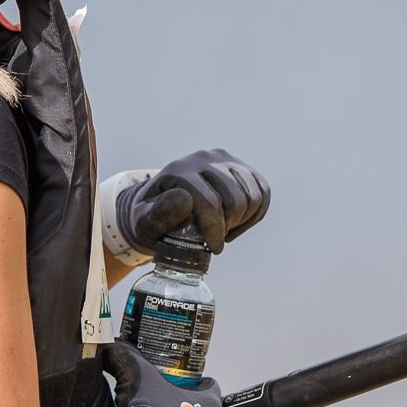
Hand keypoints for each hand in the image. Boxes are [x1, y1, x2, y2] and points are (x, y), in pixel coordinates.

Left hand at [120, 149, 269, 254]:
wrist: (160, 202)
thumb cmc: (150, 218)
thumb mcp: (143, 222)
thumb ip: (158, 214)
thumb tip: (185, 198)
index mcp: (179, 170)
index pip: (208, 201)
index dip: (214, 230)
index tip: (213, 248)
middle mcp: (204, 158)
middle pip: (234, 200)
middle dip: (227, 226)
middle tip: (214, 239)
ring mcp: (225, 159)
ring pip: (252, 196)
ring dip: (242, 220)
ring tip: (223, 229)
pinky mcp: (240, 166)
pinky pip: (263, 191)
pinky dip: (255, 213)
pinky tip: (237, 222)